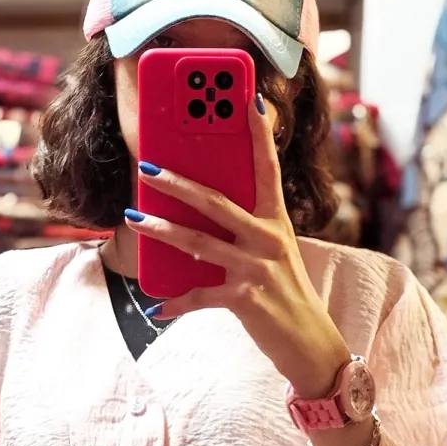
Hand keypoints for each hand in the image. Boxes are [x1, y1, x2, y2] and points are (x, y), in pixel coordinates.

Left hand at [129, 94, 348, 397]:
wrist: (312, 345)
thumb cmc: (286, 295)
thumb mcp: (273, 255)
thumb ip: (243, 233)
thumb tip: (191, 225)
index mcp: (276, 221)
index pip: (268, 168)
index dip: (259, 133)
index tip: (249, 100)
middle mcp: (269, 238)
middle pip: (216, 201)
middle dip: (178, 182)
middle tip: (148, 167)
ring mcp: (258, 267)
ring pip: (199, 242)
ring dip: (162, 231)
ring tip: (134, 218)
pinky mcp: (246, 298)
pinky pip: (200, 295)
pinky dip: (176, 302)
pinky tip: (158, 307)